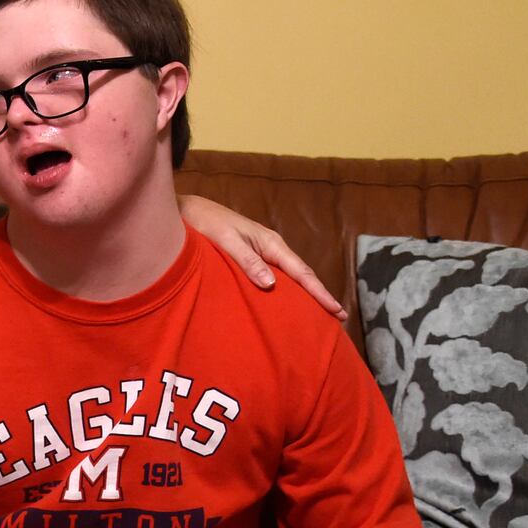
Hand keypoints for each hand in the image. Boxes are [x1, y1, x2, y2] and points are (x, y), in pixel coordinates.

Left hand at [177, 193, 346, 320]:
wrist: (189, 211)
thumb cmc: (206, 224)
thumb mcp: (227, 241)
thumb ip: (247, 261)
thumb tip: (271, 284)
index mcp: (271, 244)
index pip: (301, 272)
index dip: (319, 292)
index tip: (336, 310)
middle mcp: (272, 248)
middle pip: (302, 275)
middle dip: (320, 295)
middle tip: (339, 317)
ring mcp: (263, 252)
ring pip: (291, 276)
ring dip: (306, 293)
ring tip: (320, 313)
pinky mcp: (253, 256)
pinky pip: (277, 275)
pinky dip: (288, 289)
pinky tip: (289, 300)